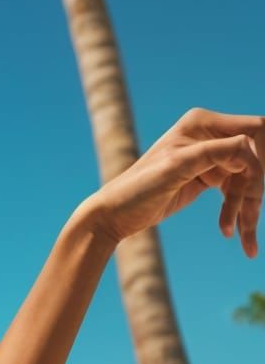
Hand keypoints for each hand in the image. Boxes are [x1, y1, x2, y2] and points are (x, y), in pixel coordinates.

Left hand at [74, 108, 261, 259]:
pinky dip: (238, 212)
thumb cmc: (137, 189)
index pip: (253, 131)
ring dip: (248, 208)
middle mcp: (209, 135)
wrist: (113, 215)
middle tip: (247, 223)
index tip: (248, 186)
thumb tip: (251, 147)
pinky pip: (236, 192)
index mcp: (202, 123)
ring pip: (248, 179)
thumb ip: (214, 152)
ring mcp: (211, 157)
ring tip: (245, 240)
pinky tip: (229, 232)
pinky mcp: (209, 178)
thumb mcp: (176, 168)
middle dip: (253, 191)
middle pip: (255, 159)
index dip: (259, 159)